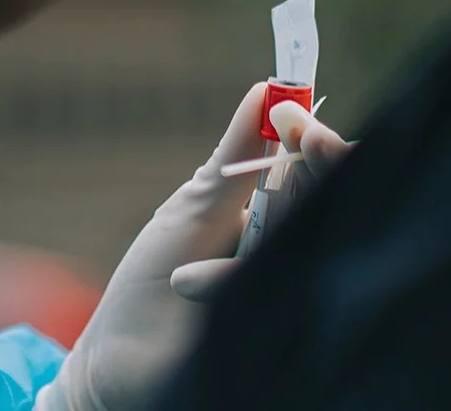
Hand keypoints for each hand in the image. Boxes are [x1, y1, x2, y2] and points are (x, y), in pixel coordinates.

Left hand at [40, 86, 350, 410]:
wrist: (116, 363)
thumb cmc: (151, 281)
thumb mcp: (195, 206)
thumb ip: (237, 154)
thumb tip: (267, 88)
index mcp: (281, 221)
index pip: (324, 176)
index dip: (322, 147)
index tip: (298, 118)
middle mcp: (298, 256)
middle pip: (334, 204)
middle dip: (318, 171)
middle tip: (301, 142)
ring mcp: (297, 300)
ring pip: (309, 248)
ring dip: (241, 252)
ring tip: (183, 276)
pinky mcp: (285, 338)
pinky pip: (281, 297)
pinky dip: (224, 285)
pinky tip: (186, 288)